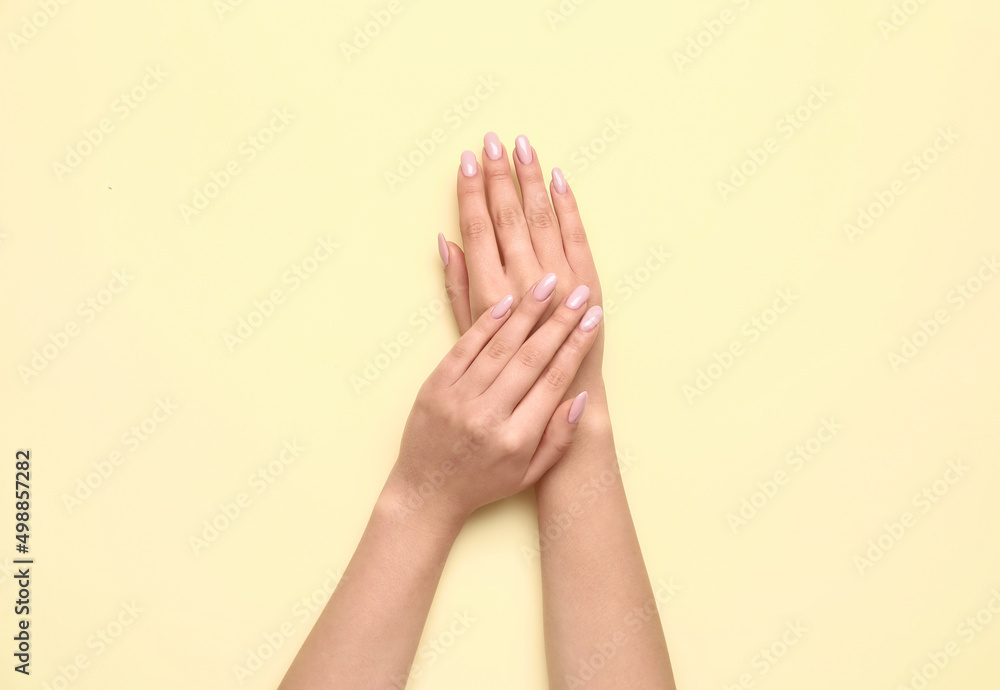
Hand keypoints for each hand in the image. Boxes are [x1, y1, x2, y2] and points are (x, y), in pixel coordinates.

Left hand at [384, 272, 602, 529]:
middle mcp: (487, 417)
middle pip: (531, 358)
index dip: (577, 346)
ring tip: (548, 283)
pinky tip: (507, 302)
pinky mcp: (434, 387)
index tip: (594, 318)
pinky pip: (465, 348)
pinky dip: (487, 323)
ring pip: (499, 347)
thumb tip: (580, 397)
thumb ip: (559, 439)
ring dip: (526, 312)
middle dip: (559, 321)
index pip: (553, 381)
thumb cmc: (483, 484)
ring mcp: (458, 400)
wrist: (426, 494)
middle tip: (580, 292)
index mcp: (516, 439)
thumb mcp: (530, 474)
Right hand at [439, 133, 604, 388]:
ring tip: (521, 146)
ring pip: (542, 217)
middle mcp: (526, 283)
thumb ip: (458, 288)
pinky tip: (557, 178)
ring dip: (531, 178)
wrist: (568, 395)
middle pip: (508, 216)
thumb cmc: (512, 372)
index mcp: (493, 295)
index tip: (465, 161)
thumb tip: (446, 242)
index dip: (470, 193)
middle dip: (499, 174)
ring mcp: (561, 279)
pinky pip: (576, 233)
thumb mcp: (472, 336)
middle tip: (491, 140)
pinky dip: (567, 204)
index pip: (478, 230)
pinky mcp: (589, 280)